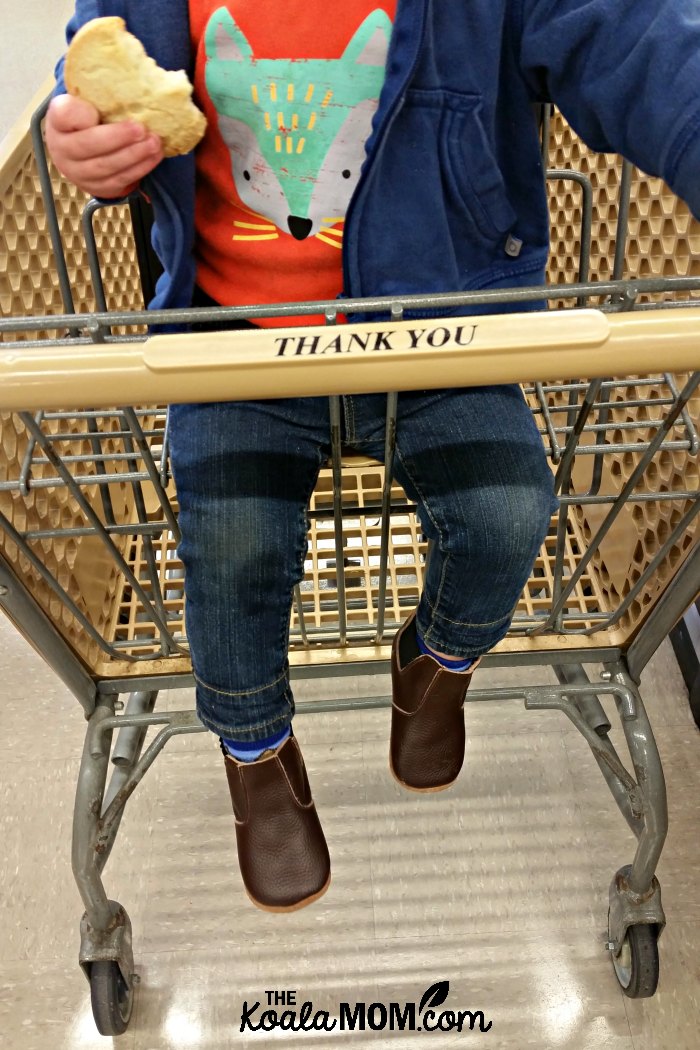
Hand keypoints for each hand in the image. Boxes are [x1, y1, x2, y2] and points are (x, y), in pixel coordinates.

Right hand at [45, 94, 163, 198]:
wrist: (82, 150)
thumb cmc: (88, 119)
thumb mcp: (85, 100)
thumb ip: (97, 93)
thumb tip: (132, 78)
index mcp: (57, 121)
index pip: (64, 114)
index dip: (80, 114)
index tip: (96, 110)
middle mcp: (62, 150)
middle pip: (89, 145)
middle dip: (118, 138)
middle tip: (141, 129)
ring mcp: (78, 173)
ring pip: (106, 167)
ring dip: (134, 156)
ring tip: (154, 143)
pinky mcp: (97, 188)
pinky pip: (119, 181)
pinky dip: (139, 169)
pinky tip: (153, 157)